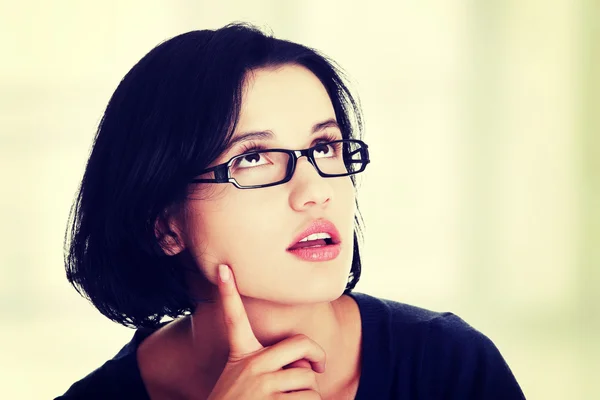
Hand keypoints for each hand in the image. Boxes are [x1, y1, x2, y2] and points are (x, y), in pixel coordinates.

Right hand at [206, 264, 325, 399]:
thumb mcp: (243, 381)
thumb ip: (272, 366)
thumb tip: (311, 367)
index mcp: (240, 356)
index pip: (232, 318)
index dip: (227, 292)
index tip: (224, 268)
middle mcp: (250, 366)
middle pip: (301, 345)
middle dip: (315, 359)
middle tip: (317, 368)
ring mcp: (261, 387)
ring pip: (310, 381)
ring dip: (311, 395)